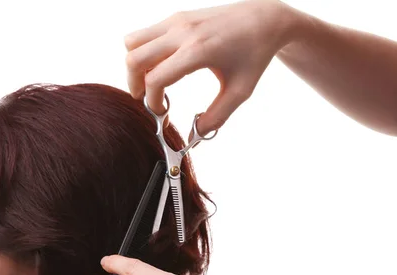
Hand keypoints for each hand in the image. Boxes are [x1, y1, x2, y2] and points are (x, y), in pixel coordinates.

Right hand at [124, 0, 302, 133]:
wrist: (264, 19)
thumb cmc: (254, 55)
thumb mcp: (240, 92)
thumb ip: (216, 117)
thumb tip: (195, 136)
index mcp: (198, 51)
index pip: (155, 79)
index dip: (152, 102)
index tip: (162, 112)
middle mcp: (182, 32)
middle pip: (134, 58)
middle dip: (134, 85)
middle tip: (146, 99)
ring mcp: (177, 20)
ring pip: (132, 42)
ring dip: (135, 66)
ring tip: (151, 81)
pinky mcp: (176, 17)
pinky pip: (144, 34)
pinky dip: (144, 53)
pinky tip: (163, 66)